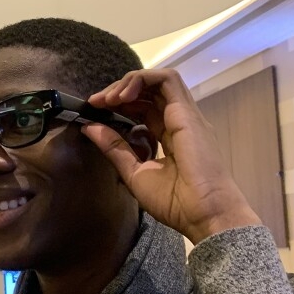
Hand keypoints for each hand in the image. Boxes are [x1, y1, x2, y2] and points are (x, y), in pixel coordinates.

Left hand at [81, 69, 260, 243]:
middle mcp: (178, 121)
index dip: (118, 105)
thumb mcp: (135, 172)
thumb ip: (114, 148)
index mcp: (169, 137)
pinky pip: (167, 80)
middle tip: (95, 102)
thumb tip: (89, 127)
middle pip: (148, 92)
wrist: (204, 214)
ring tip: (108, 98)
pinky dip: (142, 79)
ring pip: (158, 81)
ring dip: (129, 82)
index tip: (94, 111)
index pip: (144, 109)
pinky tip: (122, 96)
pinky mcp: (186, 112)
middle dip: (118, 91)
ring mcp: (185, 115)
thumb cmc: (175, 202)